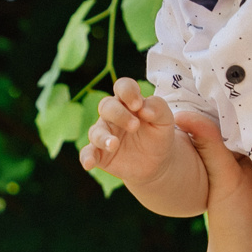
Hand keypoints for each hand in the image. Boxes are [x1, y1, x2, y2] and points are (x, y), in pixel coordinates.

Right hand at [80, 77, 199, 191]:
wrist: (158, 162)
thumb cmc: (159, 134)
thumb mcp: (165, 120)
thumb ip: (158, 108)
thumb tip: (144, 109)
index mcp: (128, 102)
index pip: (122, 87)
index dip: (128, 92)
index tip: (138, 105)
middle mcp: (112, 115)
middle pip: (106, 106)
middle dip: (119, 114)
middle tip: (135, 126)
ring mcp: (104, 134)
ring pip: (96, 131)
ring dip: (103, 137)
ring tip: (114, 144)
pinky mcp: (99, 154)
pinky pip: (87, 153)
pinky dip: (86, 157)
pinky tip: (88, 163)